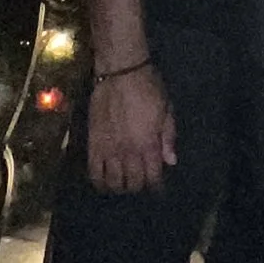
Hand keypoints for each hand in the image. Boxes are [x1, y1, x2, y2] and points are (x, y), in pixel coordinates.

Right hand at [85, 65, 175, 192]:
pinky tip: (103, 183)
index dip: (156, 188)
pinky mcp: (93, 144)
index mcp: (149, 145)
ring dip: (119, 187)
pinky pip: (93, 171)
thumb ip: (168, 137)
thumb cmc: (149, 88)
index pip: (153, 178)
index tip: (158, 190)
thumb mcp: (167, 110)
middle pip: (133, 183)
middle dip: (138, 187)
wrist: (121, 72)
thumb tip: (170, 161)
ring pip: (113, 182)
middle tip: (140, 183)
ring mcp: (109, 150)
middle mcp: (129, 152)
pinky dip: (98, 181)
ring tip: (122, 185)